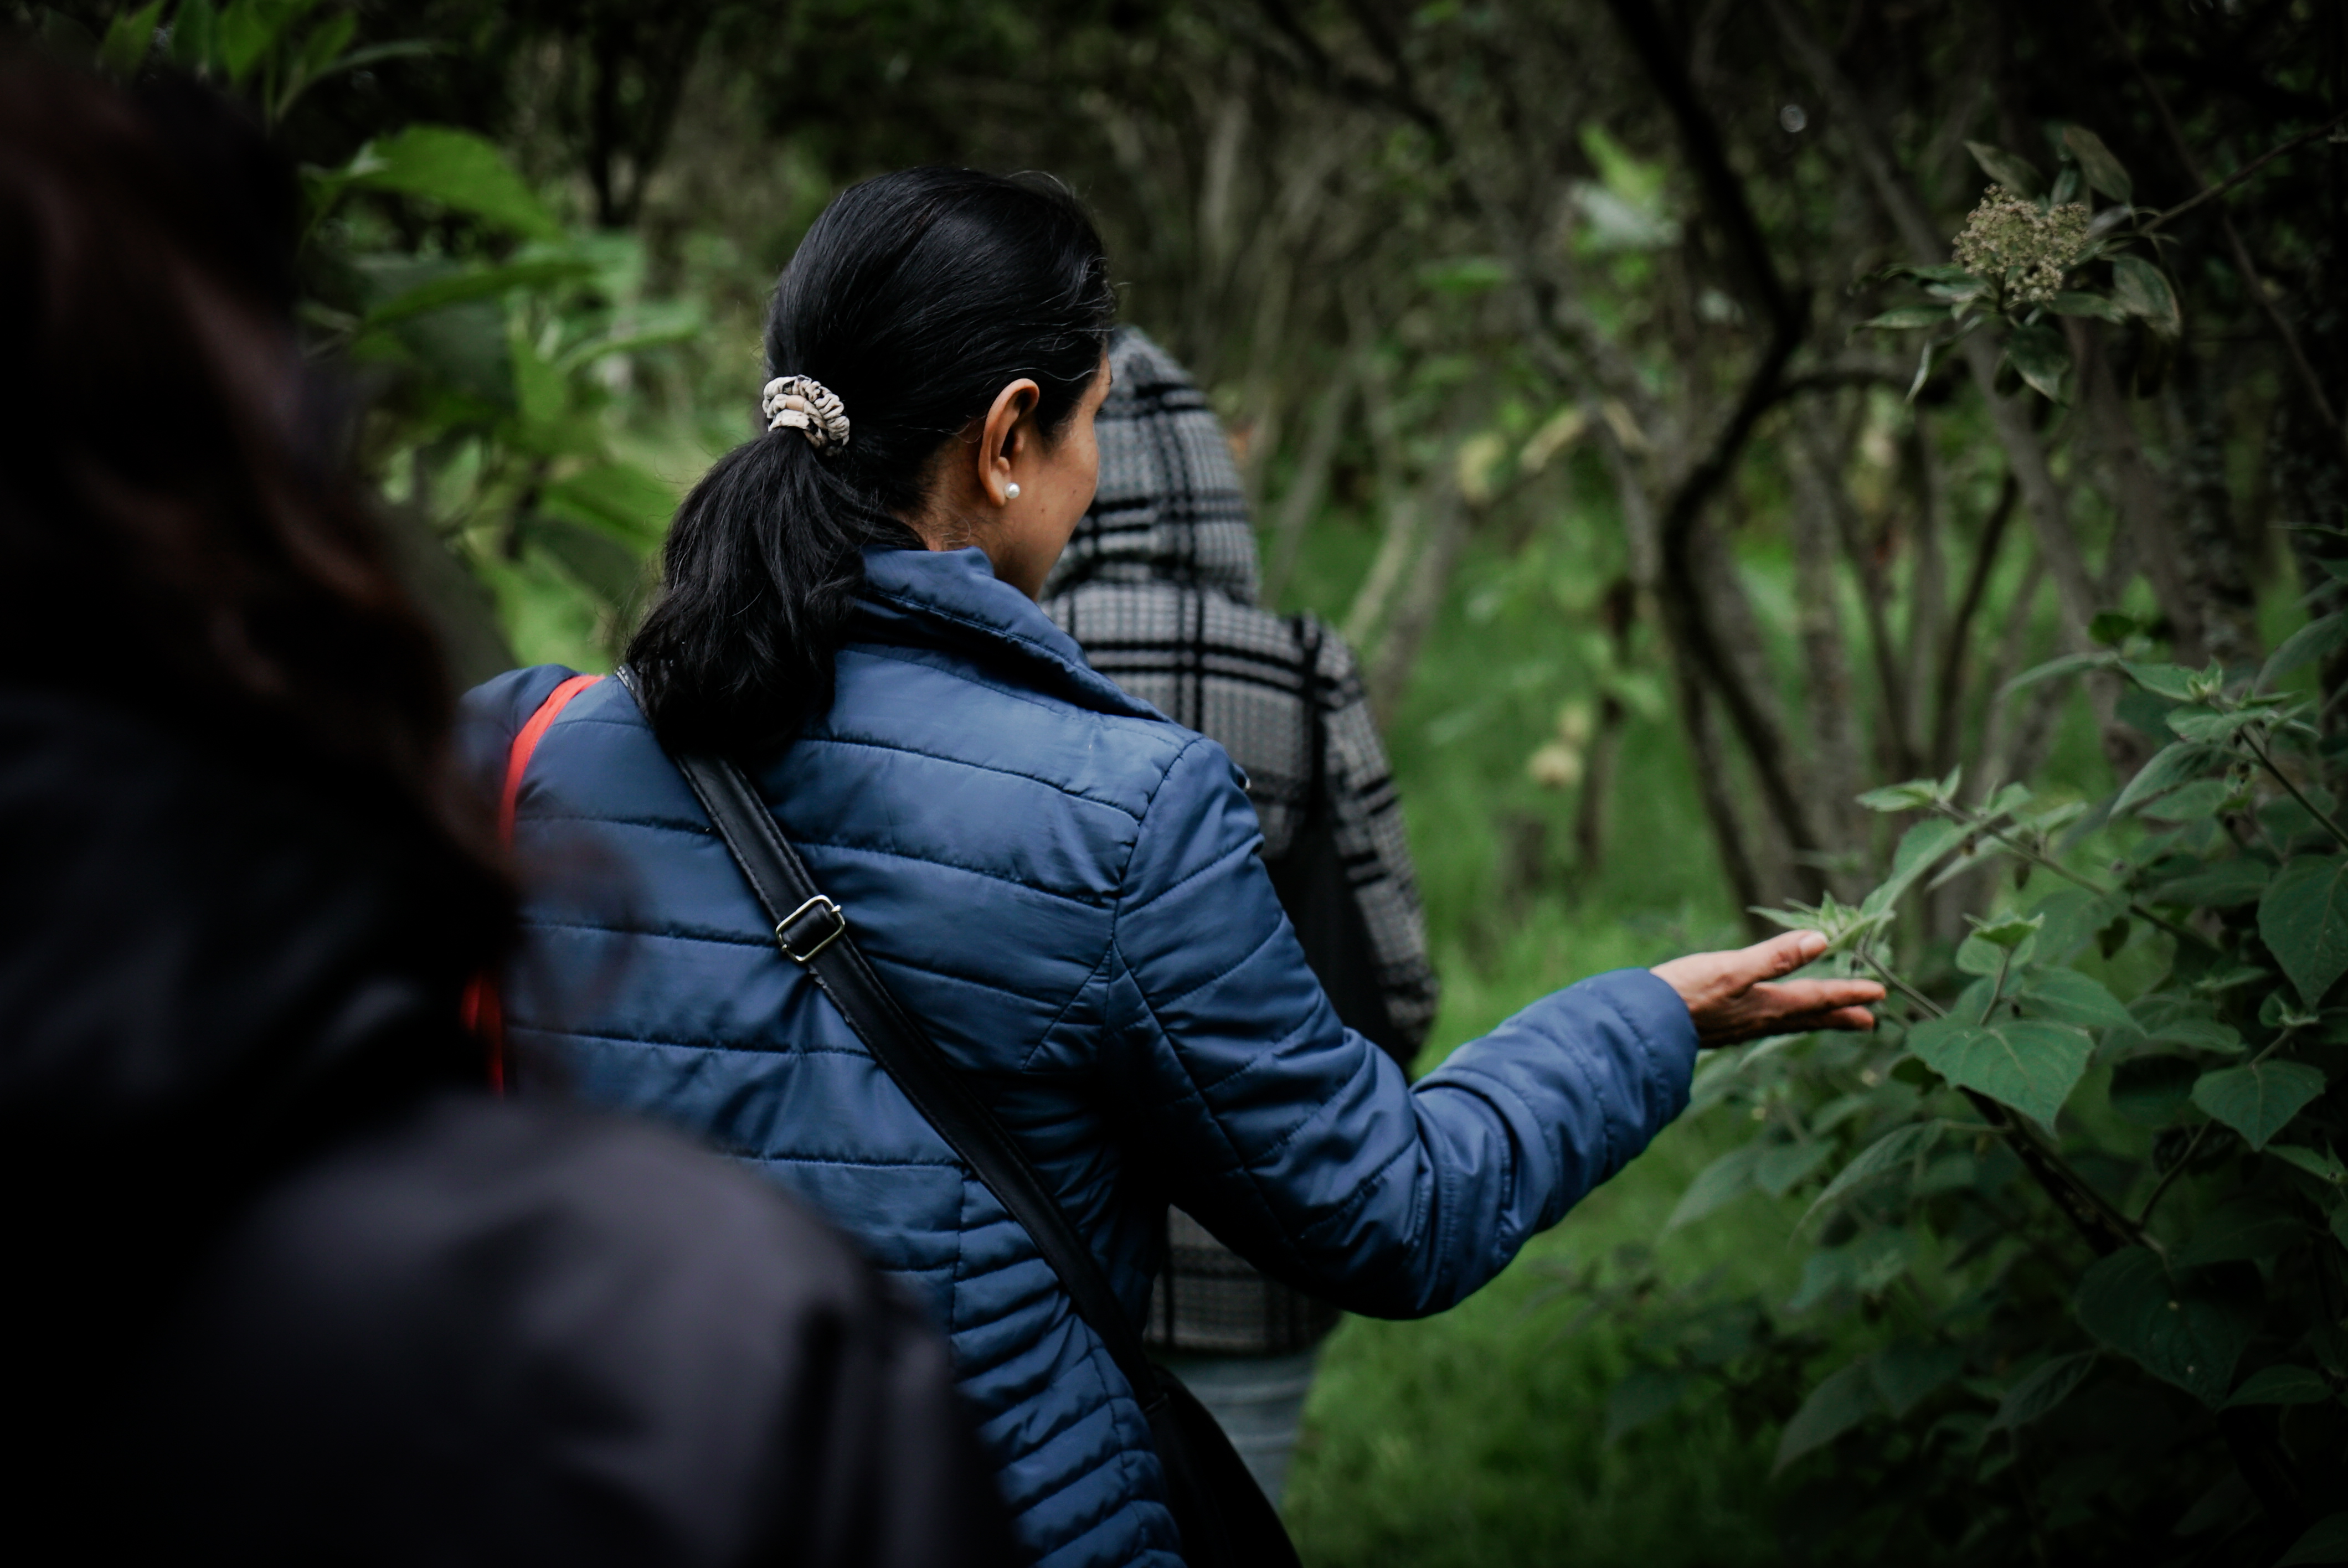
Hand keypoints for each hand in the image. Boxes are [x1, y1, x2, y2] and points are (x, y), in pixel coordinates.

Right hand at [1651, 931, 1884, 1047]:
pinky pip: (1766, 1024)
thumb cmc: (1685, 994)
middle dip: (1839, 1016)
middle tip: (1870, 1021)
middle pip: (1809, 1017)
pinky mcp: (1721, 1027)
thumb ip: (1775, 957)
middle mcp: (1759, 1019)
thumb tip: (1821, 941)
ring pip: (1789, 1022)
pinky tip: (1771, 1017)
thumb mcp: (1732, 969)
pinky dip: (1784, 1020)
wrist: (1642, 1025)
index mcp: (1767, 1005)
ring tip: (1830, 1020)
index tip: (1880, 994)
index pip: (1817, 998)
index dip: (1849, 994)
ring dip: (1815, 1019)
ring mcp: (1740, 1026)